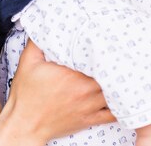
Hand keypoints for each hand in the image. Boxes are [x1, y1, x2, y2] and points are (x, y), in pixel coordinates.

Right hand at [0, 40, 114, 145]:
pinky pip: (114, 113)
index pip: (98, 57)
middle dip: (115, 62)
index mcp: (72, 74)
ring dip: (120, 82)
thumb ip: (37, 42)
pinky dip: (121, 105)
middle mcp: (85, 90)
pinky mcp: (91, 119)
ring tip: (125, 70)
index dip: (105, 48)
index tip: (107, 39)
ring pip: (116, 92)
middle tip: (120, 51)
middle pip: (111, 73)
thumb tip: (43, 26)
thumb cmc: (26, 94)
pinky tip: (122, 95)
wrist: (26, 124)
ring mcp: (90, 106)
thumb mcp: (27, 62)